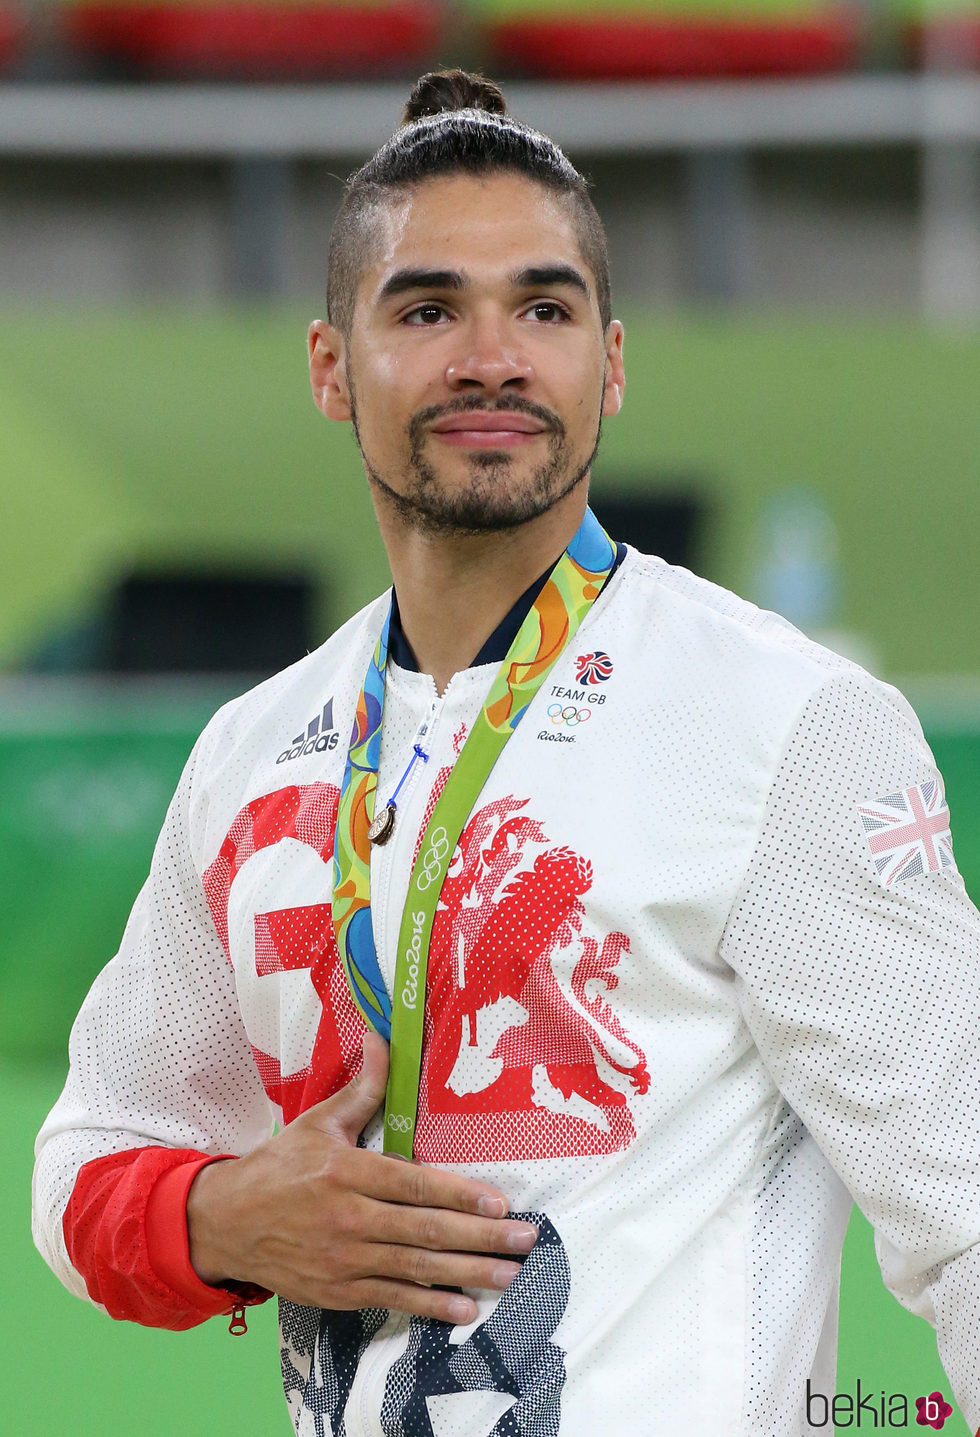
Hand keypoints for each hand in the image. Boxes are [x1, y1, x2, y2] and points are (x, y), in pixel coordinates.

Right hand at [186, 1031, 537, 1324]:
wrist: (225, 1224)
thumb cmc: (278, 1167)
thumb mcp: (318, 1123)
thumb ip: (361, 1089)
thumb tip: (382, 1039)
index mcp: (347, 1172)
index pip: (413, 1184)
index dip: (459, 1195)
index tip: (499, 1202)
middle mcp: (349, 1218)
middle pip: (425, 1230)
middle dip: (481, 1236)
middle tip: (525, 1240)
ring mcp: (345, 1260)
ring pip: (416, 1268)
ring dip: (468, 1273)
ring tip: (510, 1275)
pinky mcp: (339, 1291)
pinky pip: (393, 1298)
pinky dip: (430, 1306)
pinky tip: (465, 1308)